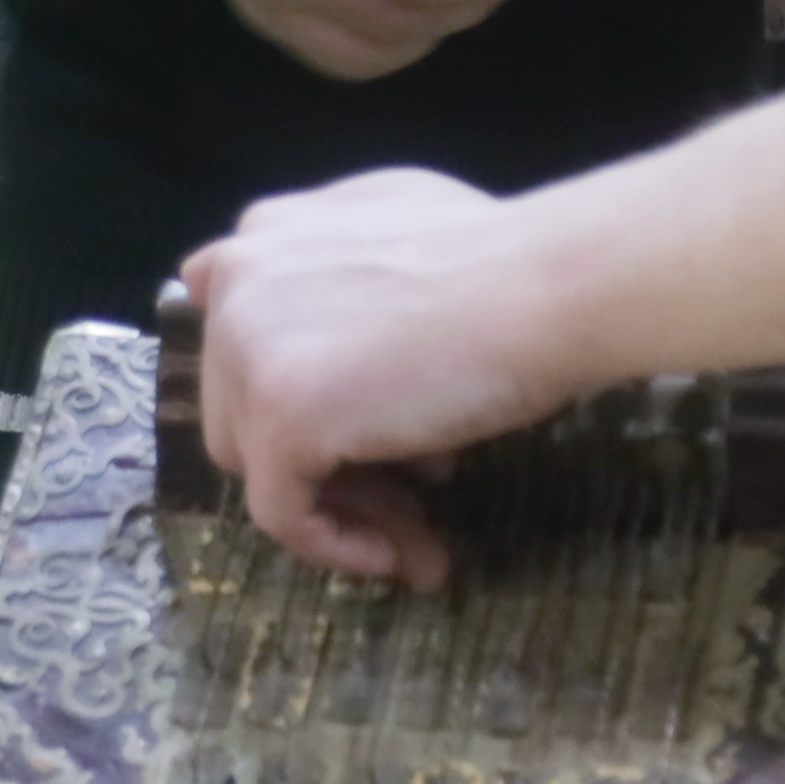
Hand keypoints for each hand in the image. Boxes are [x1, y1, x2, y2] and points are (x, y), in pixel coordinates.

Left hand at [185, 167, 604, 583]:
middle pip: (246, 407)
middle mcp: (239, 283)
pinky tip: (396, 555)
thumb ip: (339, 272)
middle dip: (323, 456)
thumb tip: (330, 358)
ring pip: (260, 464)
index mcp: (263, 235)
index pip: (238, 338)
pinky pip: (282, 512)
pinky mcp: (279, 416)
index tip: (355, 428)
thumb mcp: (398, 229)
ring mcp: (249, 350)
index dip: (293, 391)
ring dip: (341, 506)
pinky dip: (333, 543)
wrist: (546, 285)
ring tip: (418, 539)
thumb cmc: (504, 264)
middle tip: (409, 490)